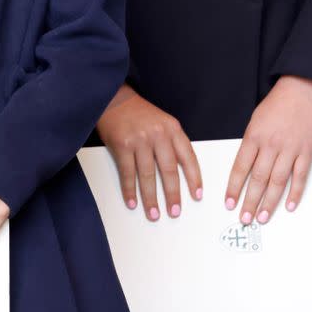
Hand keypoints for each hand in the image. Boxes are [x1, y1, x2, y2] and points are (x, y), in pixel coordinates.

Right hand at [96, 85, 201, 219]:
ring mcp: (139, 139)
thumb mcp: (162, 122)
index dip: (194, 178)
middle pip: (169, 170)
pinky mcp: (122, 145)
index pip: (188, 157)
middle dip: (173, 195)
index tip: (197, 196)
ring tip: (154, 214)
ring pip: (148, 175)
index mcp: (172, 128)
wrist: (114, 98)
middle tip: (175, 212)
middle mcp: (158, 134)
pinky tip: (132, 202)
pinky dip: (130, 190)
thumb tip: (179, 174)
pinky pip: (128, 173)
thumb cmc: (139, 113)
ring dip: (151, 198)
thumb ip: (171, 143)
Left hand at [225, 75, 311, 224]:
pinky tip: (289, 206)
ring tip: (263, 218)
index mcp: (254, 136)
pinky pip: (300, 177)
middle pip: (258, 179)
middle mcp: (270, 145)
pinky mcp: (306, 152)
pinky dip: (295, 193)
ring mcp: (289, 150)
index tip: (229, 202)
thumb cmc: (276, 105)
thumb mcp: (255, 121)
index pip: (240, 167)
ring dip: (269, 203)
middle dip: (250, 201)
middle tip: (244, 218)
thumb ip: (250, 144)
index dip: (234, 187)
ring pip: (277, 182)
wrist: (301, 91)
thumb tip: (244, 168)